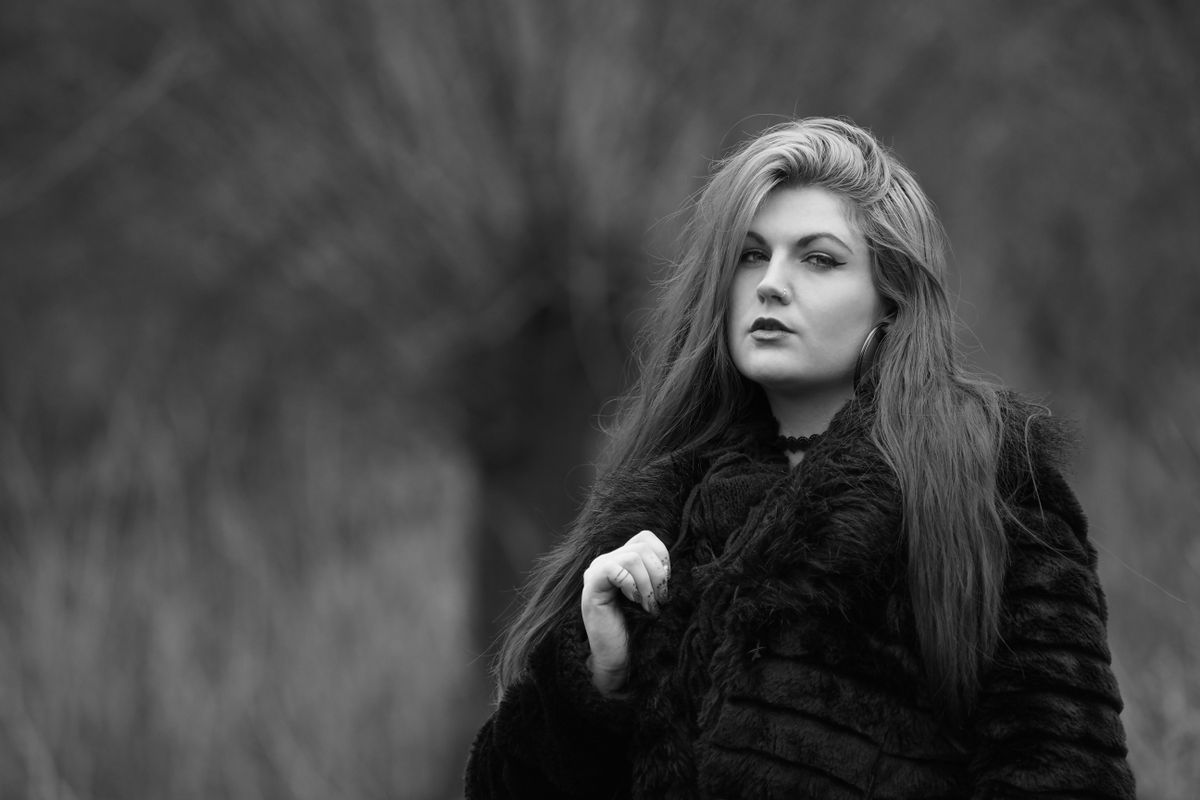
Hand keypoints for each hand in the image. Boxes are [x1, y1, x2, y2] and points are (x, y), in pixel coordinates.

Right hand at [580, 530, 669, 695]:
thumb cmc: (637, 629)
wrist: (616, 658)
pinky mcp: (591, 584)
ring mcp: (595, 570)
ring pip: (634, 556)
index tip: (665, 586)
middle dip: (659, 574)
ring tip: (649, 606)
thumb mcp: (652, 595)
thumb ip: (657, 574)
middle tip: (661, 600)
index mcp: (621, 559)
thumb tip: (676, 563)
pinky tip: (634, 603)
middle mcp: (606, 560)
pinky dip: (633, 586)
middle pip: (642, 546)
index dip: (662, 557)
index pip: (646, 538)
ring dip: (648, 584)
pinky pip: (617, 569)